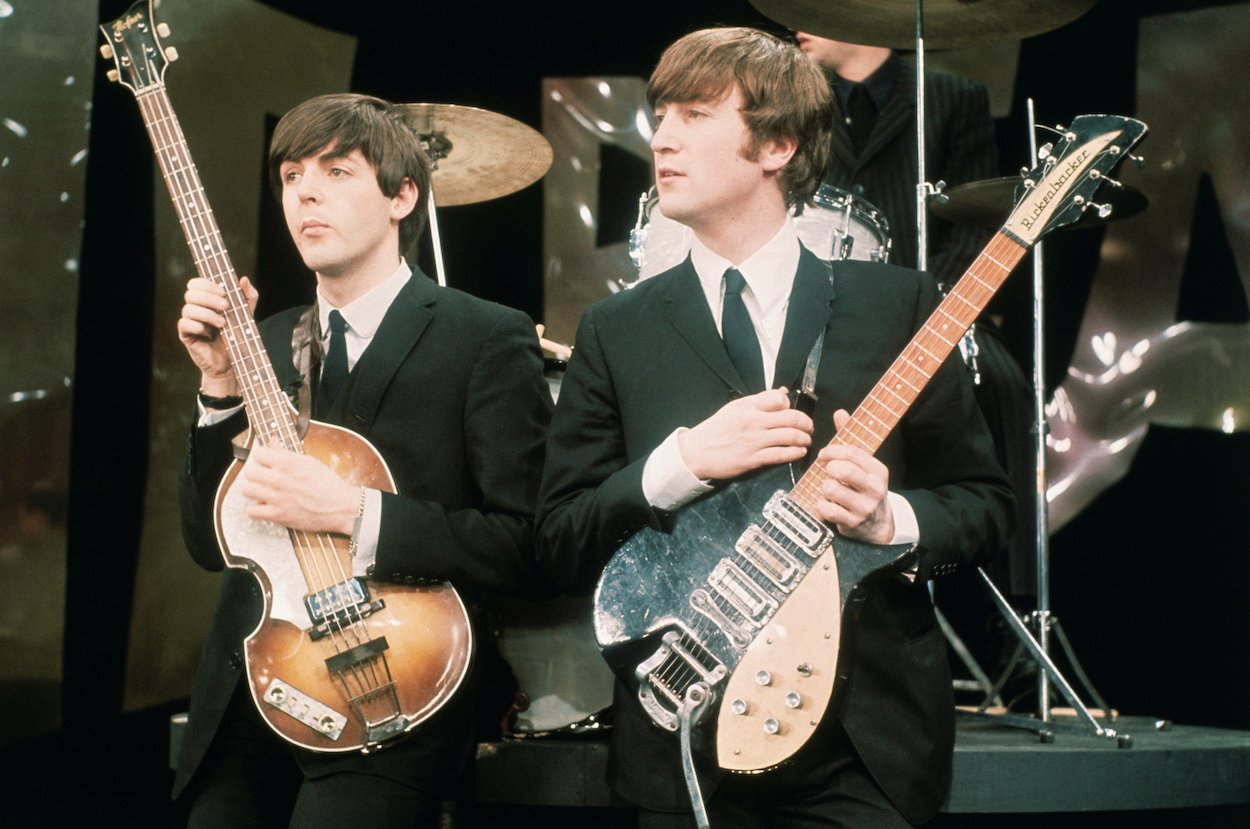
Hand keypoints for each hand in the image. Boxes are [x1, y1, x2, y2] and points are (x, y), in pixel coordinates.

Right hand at [177, 276, 258, 395]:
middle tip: (226, 307)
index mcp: (207, 301)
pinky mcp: (186, 335)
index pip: (196, 283)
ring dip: (207, 314)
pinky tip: (209, 333)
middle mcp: (196, 309)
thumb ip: (248, 297)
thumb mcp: (247, 314)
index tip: (223, 291)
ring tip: (223, 324)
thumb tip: (244, 279)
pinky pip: (183, 324)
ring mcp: (189, 322)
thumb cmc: (238, 336)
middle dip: (209, 298)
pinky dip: (197, 326)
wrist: (234, 362)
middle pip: (190, 293)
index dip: (207, 284)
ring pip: (187, 309)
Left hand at [239, 444, 359, 534]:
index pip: (259, 453)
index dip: (264, 458)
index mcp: (288, 462)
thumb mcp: (308, 461)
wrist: (340, 507)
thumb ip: (286, 452)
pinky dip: (257, 509)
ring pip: (247, 490)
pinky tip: (265, 506)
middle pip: (249, 472)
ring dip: (254, 491)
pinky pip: (252, 510)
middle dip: (256, 474)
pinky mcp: (277, 514)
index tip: (268, 463)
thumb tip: (272, 441)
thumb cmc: (328, 484)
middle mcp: (279, 478)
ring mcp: (276, 497)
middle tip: (265, 478)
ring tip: (264, 493)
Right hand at [677, 388, 812, 480]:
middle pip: (791, 418)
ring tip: (806, 440)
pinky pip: (781, 455)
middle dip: (806, 423)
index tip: (791, 411)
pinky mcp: (753, 459)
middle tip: (809, 428)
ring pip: (790, 436)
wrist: (697, 452)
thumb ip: (760, 401)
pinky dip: (795, 452)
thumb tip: (784, 393)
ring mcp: (754, 441)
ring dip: (804, 439)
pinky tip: (799, 452)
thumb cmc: (716, 429)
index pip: (779, 399)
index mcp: (748, 406)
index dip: (789, 405)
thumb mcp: (735, 408)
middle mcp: (753, 421)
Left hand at [810, 409, 894, 543]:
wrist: (878, 525)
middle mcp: (874, 488)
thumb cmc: (864, 488)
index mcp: (878, 470)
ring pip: (831, 489)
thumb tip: (840, 412)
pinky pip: (826, 509)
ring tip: (828, 489)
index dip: (832, 450)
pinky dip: (821, 505)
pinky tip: (827, 504)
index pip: (851, 452)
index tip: (823, 454)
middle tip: (826, 471)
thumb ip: (850, 439)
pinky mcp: (852, 522)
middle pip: (842, 469)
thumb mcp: (863, 465)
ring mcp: (864, 507)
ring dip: (824, 487)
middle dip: (828, 468)